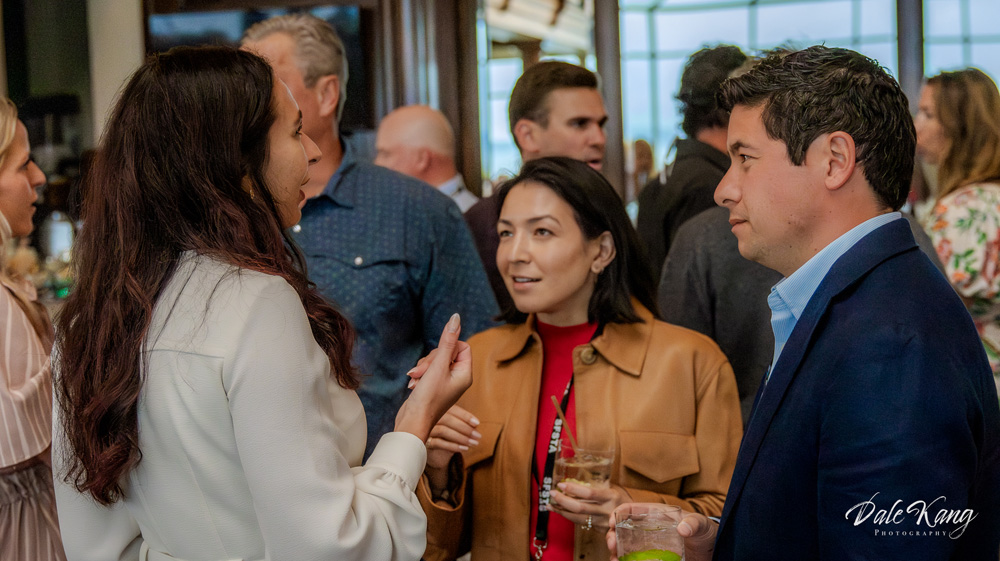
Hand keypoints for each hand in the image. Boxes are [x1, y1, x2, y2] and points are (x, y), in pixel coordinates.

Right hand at [394, 314, 471, 441]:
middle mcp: (458, 377)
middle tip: (422, 372)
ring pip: (435, 360)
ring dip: (423, 367)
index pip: (462, 346)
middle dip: (431, 359)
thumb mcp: (438, 366)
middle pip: (447, 352)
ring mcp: (446, 382)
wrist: (412, 422)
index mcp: (465, 374)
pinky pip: (428, 370)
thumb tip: (456, 318)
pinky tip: (413, 384)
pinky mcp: (434, 385)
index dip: (448, 347)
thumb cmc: (428, 398)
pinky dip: (419, 374)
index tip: (438, 358)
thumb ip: (447, 341)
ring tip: (415, 380)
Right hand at [425, 405, 480, 469]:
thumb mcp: (452, 426)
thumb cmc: (443, 434)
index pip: (451, 409)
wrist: (427, 449)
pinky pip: (438, 443)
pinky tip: (464, 449)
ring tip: (473, 443)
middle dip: (465, 428)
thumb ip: (461, 422)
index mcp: (436, 408)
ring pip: (443, 430)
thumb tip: (475, 425)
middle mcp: (427, 416)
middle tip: (478, 436)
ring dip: (461, 438)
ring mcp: (424, 428)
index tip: (477, 423)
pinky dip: (453, 446)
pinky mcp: (423, 442)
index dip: (465, 416)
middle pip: (447, 419)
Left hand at [549, 481, 630, 529]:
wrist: (635, 519)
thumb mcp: (616, 488)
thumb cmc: (623, 499)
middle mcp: (606, 511)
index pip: (590, 493)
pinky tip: (559, 511)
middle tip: (552, 493)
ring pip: (577, 518)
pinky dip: (567, 516)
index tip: (561, 484)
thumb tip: (578, 477)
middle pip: (580, 508)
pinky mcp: (598, 529)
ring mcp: (602, 522)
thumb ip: (600, 485)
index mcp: (611, 497)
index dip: (574, 489)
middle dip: (563, 501)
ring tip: (550, 504)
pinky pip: (579, 522)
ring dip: (561, 511)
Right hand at [605, 506, 717, 560]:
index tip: (612, 523)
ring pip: (625, 546)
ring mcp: (649, 544)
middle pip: (623, 529)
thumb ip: (694, 523)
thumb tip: (683, 529)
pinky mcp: (652, 558)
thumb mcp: (702, 524)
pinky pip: (634, 560)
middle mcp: (648, 528)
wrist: (710, 550)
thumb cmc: (705, 531)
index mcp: (655, 514)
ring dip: (615, 552)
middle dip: (612, 535)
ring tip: (614, 559)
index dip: (618, 513)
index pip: (631, 509)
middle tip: (611, 545)